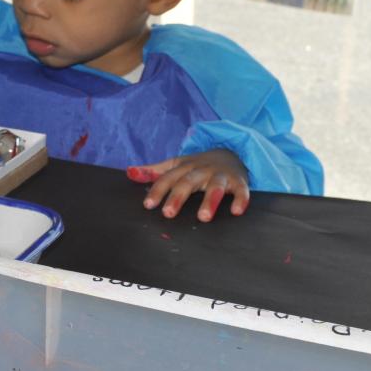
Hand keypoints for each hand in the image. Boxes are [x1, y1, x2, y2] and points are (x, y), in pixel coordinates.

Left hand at [127, 149, 249, 222]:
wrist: (231, 152)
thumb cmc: (198, 165)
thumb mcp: (175, 165)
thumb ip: (153, 171)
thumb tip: (129, 172)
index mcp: (184, 167)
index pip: (167, 178)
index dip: (158, 191)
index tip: (148, 205)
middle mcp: (201, 170)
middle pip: (188, 182)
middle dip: (178, 197)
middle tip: (168, 213)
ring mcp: (221, 176)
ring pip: (215, 187)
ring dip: (210, 201)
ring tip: (204, 217)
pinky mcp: (239, 182)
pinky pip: (241, 191)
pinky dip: (240, 200)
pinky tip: (236, 212)